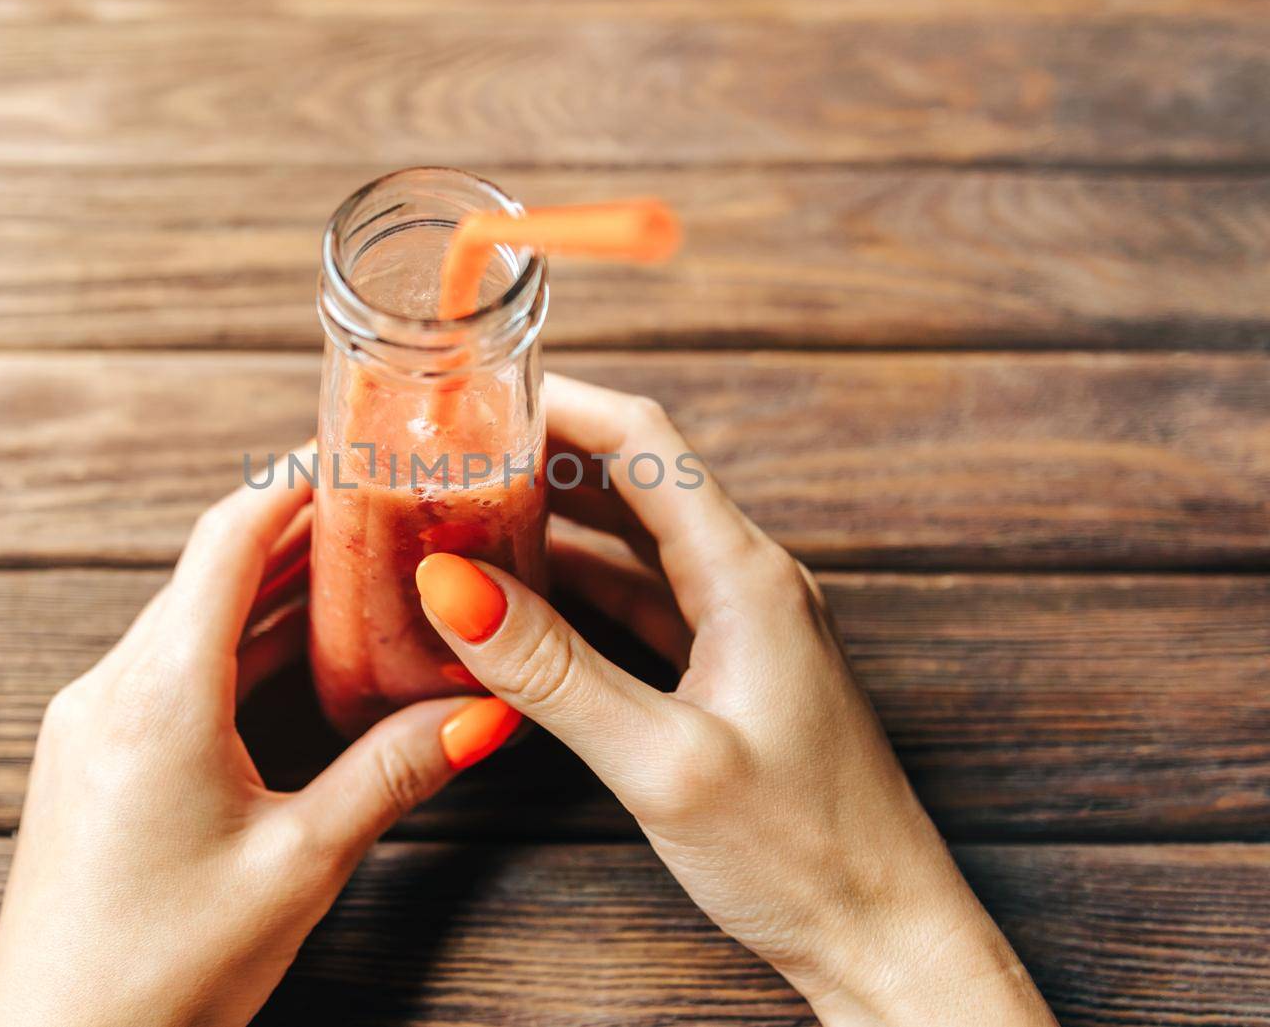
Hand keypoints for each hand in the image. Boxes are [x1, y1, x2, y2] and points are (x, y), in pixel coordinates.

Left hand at [0, 452, 518, 1026]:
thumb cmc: (163, 974)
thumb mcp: (300, 863)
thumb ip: (394, 771)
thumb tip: (485, 709)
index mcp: (158, 694)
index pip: (228, 538)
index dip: (296, 481)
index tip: (359, 448)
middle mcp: (111, 689)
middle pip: (215, 572)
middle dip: (305, 536)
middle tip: (392, 509)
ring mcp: (94, 723)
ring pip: (197, 622)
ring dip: (279, 596)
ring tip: (368, 575)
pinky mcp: (94, 759)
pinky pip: (175, 670)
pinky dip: (244, 650)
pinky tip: (307, 660)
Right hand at [413, 375, 1057, 1026]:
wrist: (885, 933)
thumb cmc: (802, 854)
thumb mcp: (662, 760)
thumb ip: (553, 669)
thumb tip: (451, 584)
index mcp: (746, 574)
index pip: (643, 442)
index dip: (557, 404)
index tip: (473, 396)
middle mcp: (747, 581)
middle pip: (631, 481)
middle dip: (537, 460)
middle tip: (444, 461)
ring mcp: (739, 625)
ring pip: (630, 544)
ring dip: (550, 529)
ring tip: (460, 525)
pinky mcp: (727, 671)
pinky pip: (639, 604)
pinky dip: (575, 595)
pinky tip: (516, 608)